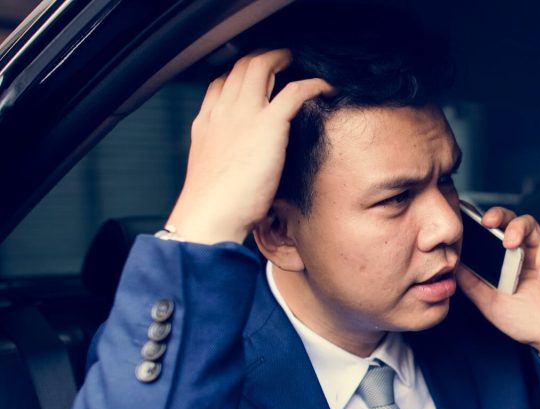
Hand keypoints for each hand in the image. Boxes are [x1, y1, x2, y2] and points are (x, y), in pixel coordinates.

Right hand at [165, 49, 333, 244]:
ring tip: (299, 62)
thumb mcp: (212, 174)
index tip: (257, 76)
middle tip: (283, 59)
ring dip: (282, 58)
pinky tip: (325, 87)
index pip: (221, 82)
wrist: (210, 215)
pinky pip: (295, 91)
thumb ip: (226, 160)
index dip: (240, 73)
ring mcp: (243, 114)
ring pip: (261, 66)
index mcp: (207, 123)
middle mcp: (223, 111)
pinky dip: (313, 84)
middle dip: (262, 56)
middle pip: (240, 66)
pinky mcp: (268, 125)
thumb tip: (242, 168)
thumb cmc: (213, 207)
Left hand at [455, 208, 539, 365]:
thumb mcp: (491, 303)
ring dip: (518, 228)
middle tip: (487, 222)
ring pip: (531, 224)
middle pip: (510, 220)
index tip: (466, 220)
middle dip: (499, 215)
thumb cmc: (525, 320)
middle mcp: (524, 251)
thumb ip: (472, 284)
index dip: (480, 223)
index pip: (492, 232)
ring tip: (510, 244)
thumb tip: (452, 266)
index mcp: (505, 259)